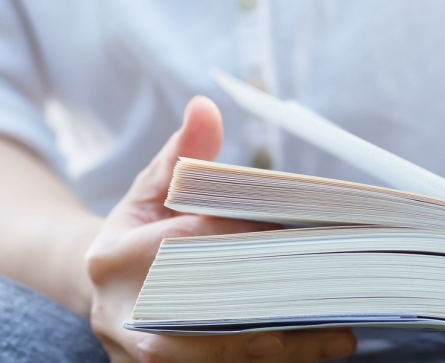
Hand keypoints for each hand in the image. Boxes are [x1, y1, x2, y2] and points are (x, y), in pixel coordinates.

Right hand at [84, 96, 356, 362]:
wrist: (106, 297)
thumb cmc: (140, 236)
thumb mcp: (152, 190)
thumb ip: (181, 154)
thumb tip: (206, 107)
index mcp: (113, 259)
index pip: (189, 247)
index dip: (244, 239)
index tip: (296, 234)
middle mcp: (121, 317)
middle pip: (203, 316)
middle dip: (269, 304)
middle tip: (329, 292)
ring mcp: (141, 360)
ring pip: (218, 357)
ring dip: (282, 347)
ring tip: (338, 332)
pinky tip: (319, 351)